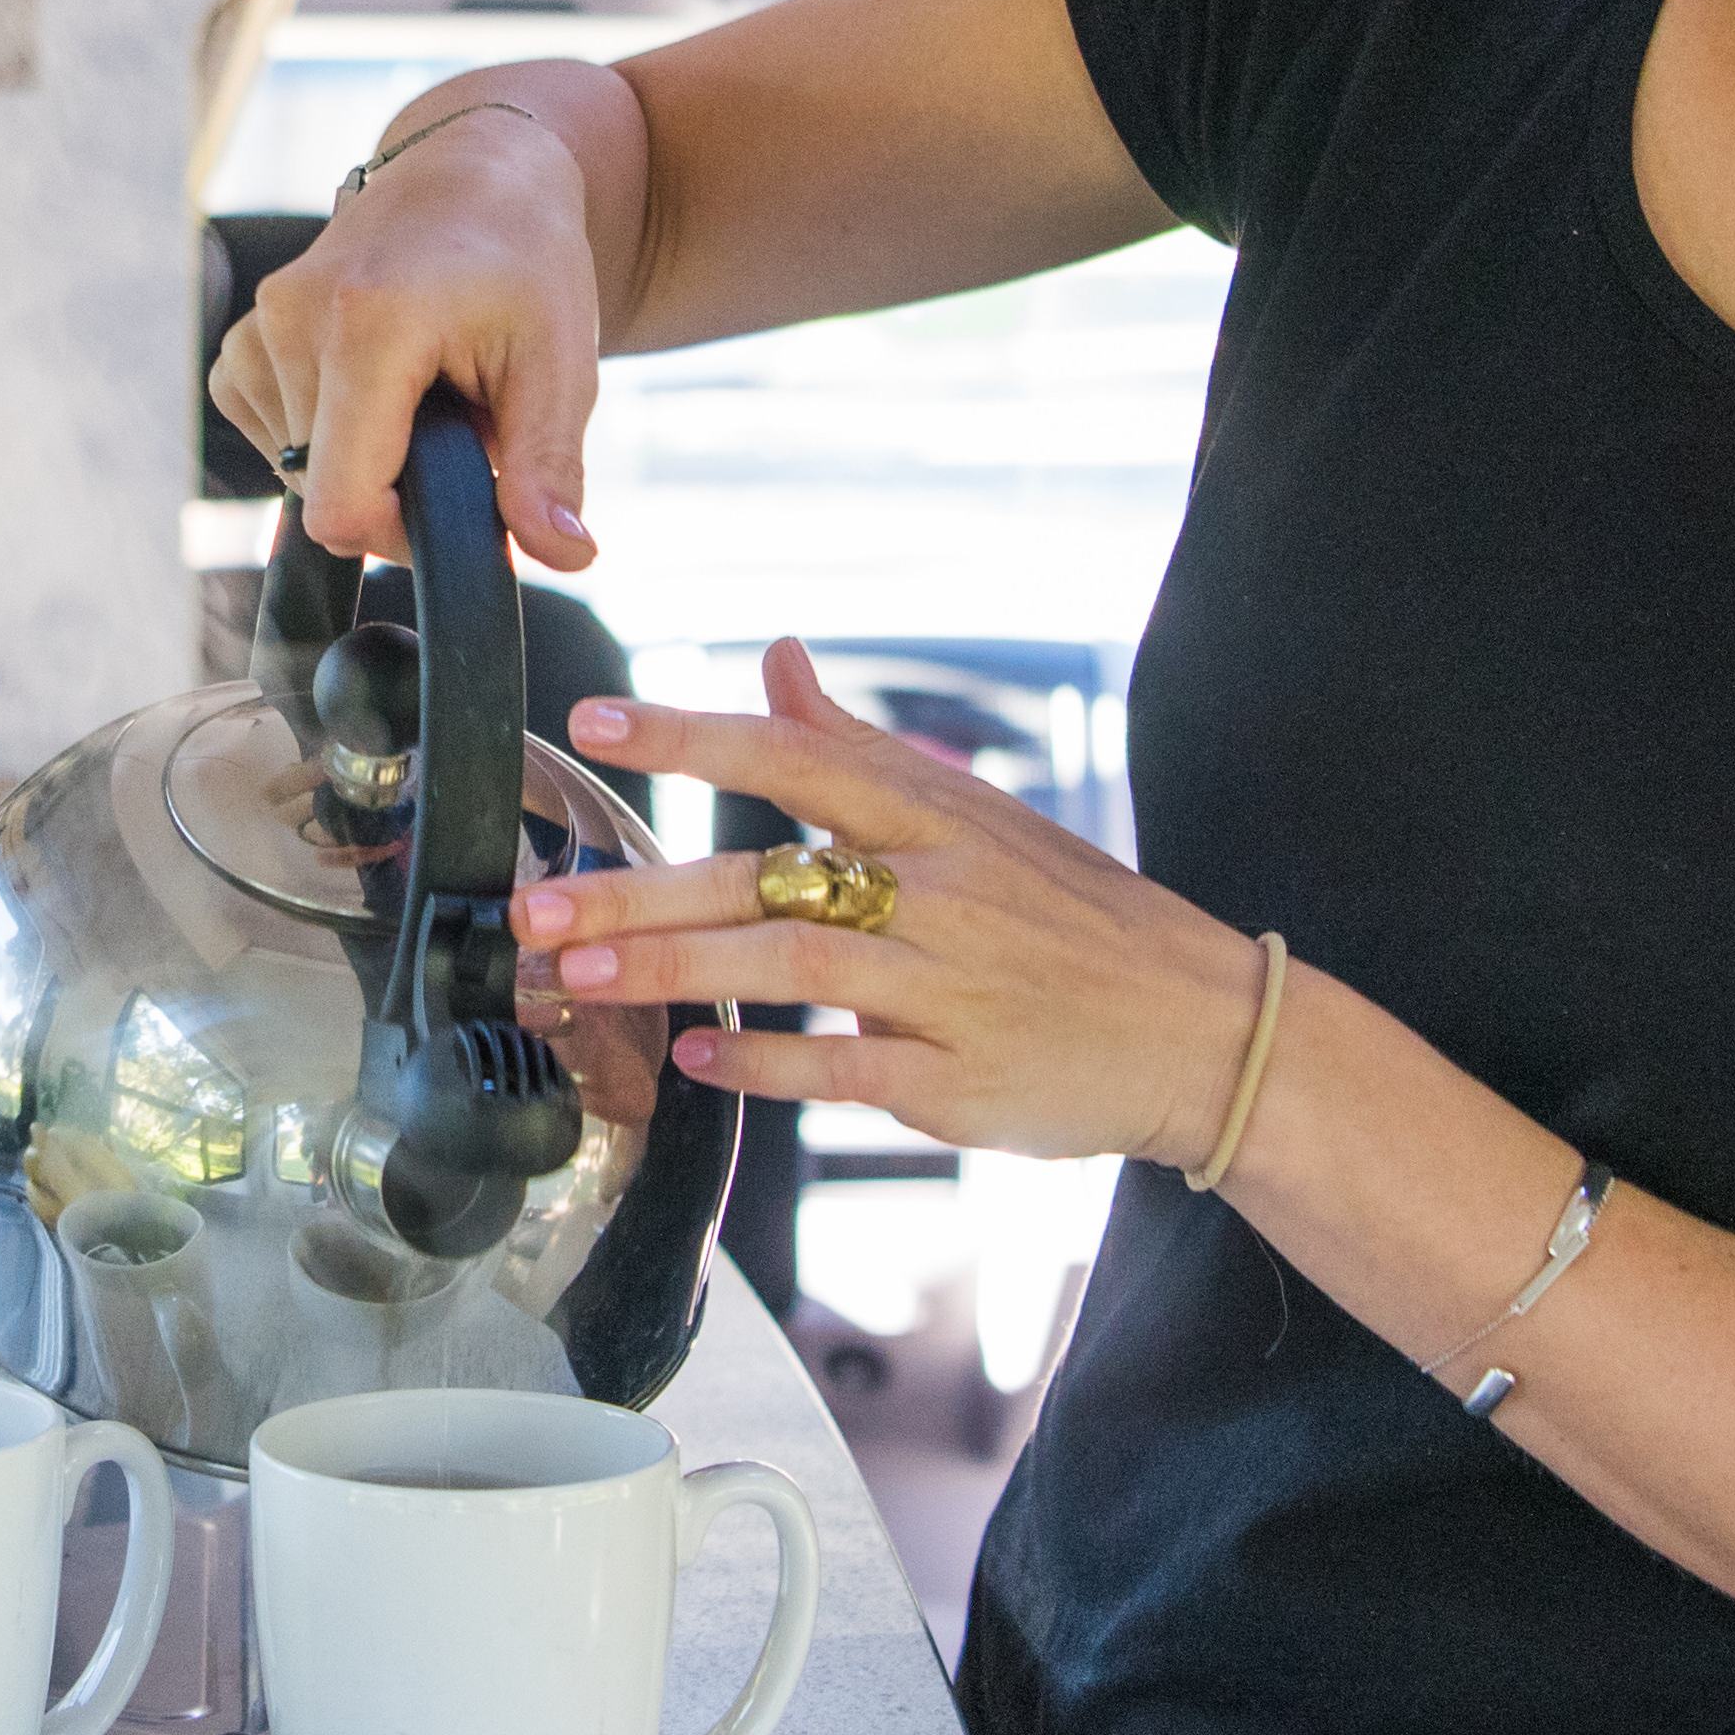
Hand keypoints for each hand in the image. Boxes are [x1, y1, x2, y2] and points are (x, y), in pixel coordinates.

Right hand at [208, 84, 610, 570]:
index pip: (341, 505)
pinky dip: (317, 430)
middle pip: (320, 489)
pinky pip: (265, 428)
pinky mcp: (244, 334)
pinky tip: (367, 388)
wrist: (476, 174)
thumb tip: (566, 557)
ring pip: (294, 465)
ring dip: (360, 455)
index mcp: (368, 324)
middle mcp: (294, 317)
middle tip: (456, 426)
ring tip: (419, 393)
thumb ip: (549, 467)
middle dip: (391, 486)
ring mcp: (260, 322)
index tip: (455, 500)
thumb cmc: (525, 263)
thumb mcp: (560, 363)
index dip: (399, 535)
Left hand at [525, 644, 1259, 1165]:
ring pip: (791, 965)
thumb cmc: (1073, 915)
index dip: (694, 736)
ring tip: (580, 976)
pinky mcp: (959, 1078)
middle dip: (639, 891)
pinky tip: (696, 1059)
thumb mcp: (978, 814)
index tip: (596, 722)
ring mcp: (949, 985)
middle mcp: (938, 888)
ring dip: (674, 970)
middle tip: (533, 908)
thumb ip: (858, 746)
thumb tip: (776, 656)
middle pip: (765, 876)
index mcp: (936, 813)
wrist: (1201, 1027)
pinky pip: (843, 1066)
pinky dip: (765, 1060)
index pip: (797, 755)